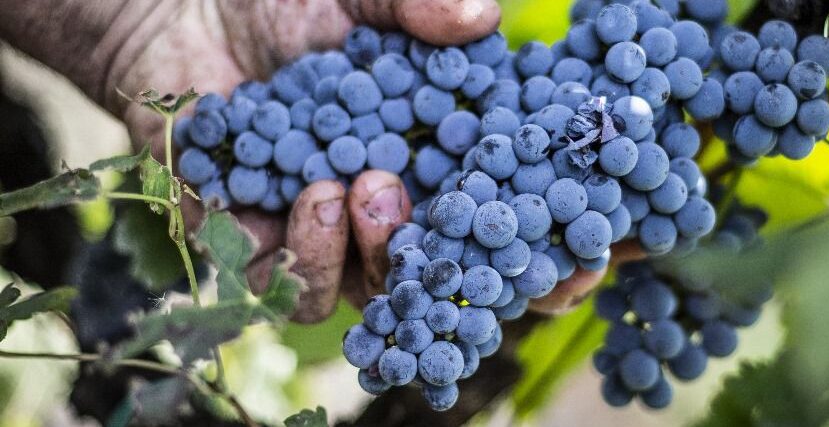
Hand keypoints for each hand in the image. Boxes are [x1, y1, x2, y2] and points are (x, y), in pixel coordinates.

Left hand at [111, 0, 499, 321]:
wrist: (181, 14)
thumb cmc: (280, 6)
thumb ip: (413, 7)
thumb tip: (481, 16)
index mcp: (423, 159)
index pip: (484, 219)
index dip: (523, 246)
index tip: (563, 262)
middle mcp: (379, 209)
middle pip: (431, 273)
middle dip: (437, 254)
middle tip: (415, 187)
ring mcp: (322, 236)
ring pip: (365, 292)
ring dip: (372, 252)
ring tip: (360, 187)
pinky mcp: (255, 249)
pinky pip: (291, 287)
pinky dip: (310, 251)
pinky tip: (311, 192)